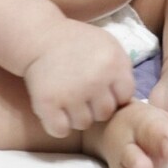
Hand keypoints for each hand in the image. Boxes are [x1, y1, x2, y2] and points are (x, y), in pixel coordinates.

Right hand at [22, 19, 135, 137]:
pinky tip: (56, 108)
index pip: (125, 97)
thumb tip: (126, 99)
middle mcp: (95, 80)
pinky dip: (58, 124)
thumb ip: (122, 70)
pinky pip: (60, 130)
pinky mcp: (48, 103)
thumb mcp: (108, 45)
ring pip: (83, 124)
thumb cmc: (78, 42)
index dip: (113, 93)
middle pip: (105, 113)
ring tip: (68, 97)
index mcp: (113, 64)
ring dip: (76, 115)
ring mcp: (71, 93)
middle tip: (82, 91)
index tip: (100, 85)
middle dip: (95, 106)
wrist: (41, 37)